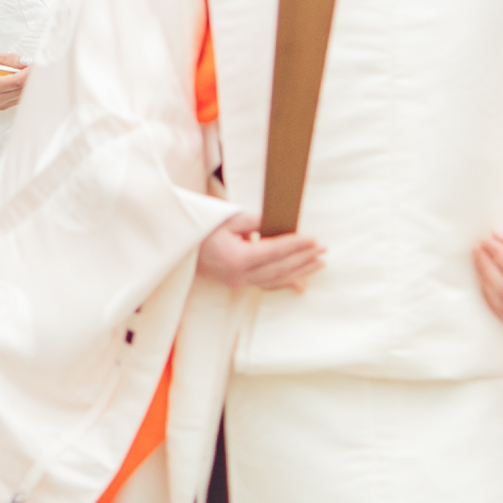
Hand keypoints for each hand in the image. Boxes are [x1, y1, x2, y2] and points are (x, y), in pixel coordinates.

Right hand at [0, 56, 26, 111]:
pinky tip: (16, 80)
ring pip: (20, 95)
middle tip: (31, 65)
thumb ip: (8, 59)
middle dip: (28, 77)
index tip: (34, 64)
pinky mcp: (0, 106)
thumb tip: (25, 62)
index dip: (28, 72)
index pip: (16, 82)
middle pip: (20, 89)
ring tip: (22, 70)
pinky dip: (20, 89)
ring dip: (25, 83)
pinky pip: (17, 99)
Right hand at [194, 214, 324, 293]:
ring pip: (275, 279)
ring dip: (299, 271)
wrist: (179, 242)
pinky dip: (285, 283)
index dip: (296, 245)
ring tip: (319, 264)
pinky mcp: (237, 284)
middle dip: (303, 259)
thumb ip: (256, 221)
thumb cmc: (202, 226)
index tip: (314, 240)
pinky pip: (266, 284)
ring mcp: (237, 282)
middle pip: (279, 268)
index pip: (273, 251)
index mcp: (236, 258)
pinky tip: (301, 284)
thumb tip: (280, 224)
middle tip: (323, 249)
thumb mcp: (228, 218)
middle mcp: (238, 275)